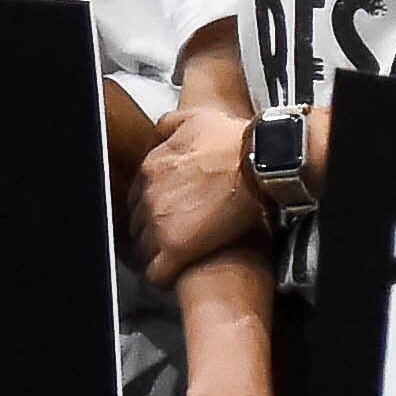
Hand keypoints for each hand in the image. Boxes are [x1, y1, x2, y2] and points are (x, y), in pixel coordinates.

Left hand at [133, 104, 267, 283]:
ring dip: (157, 253)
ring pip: (142, 249)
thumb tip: (156, 138)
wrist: (259, 162)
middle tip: (175, 232)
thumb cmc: (234, 140)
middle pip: (137, 223)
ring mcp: (159, 223)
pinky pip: (156, 273)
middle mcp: (148, 196)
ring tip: (178, 252)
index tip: (166, 212)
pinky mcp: (176, 248)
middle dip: (152, 230)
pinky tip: (175, 271)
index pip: (136, 197)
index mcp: (150, 168)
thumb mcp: (192, 118)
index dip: (151, 207)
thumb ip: (166, 127)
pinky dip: (163, 276)